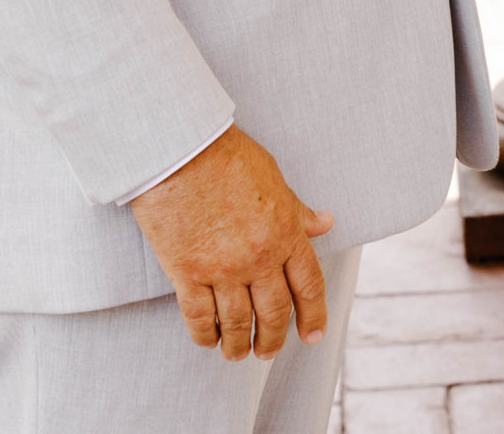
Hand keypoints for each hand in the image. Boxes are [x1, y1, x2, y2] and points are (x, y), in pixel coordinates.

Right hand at [129, 126, 334, 358]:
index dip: (314, 315)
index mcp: (285, 233)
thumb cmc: (226, 156)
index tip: (312, 335)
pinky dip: (205, 335)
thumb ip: (296, 210)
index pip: (308, 285)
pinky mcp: (186, 272)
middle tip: (268, 351)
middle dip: (274, 338)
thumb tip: (323, 224)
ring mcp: (222, 268)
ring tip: (238, 354)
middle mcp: (258, 257)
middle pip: (275, 312)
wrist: (180, 148)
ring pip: (237, 323)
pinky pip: (199, 317)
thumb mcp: (274, 180)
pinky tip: (208, 340)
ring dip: (239, 345)